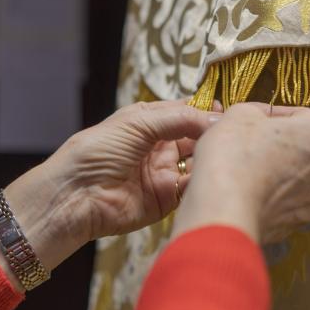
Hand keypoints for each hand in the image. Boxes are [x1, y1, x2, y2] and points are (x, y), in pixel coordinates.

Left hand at [55, 99, 220, 238]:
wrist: (75, 196)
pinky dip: (203, 180)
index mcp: (149, 121)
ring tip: (226, 151)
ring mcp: (165, 172)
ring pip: (199, 161)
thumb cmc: (97, 151)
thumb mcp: (137, 122)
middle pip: (197, 136)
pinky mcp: (167, 199)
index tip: (228, 111)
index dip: (206, 110)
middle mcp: (160, 146)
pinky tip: (212, 173)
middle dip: (214, 133)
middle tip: (233, 132)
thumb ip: (178, 118)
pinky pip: (192, 187)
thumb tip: (215, 116)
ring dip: (212, 156)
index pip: (186, 111)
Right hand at [172, 103, 309, 243]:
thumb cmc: (236, 155)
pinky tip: (246, 191)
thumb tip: (255, 120)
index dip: (270, 115)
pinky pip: (285, 200)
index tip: (250, 120)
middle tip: (245, 143)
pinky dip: (269, 194)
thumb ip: (256, 111)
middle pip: (301, 146)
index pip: (299, 114)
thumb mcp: (240, 114)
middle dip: (275, 143)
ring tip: (242, 168)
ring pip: (293, 175)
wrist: (224, 210)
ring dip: (272, 169)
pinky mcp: (298, 223)